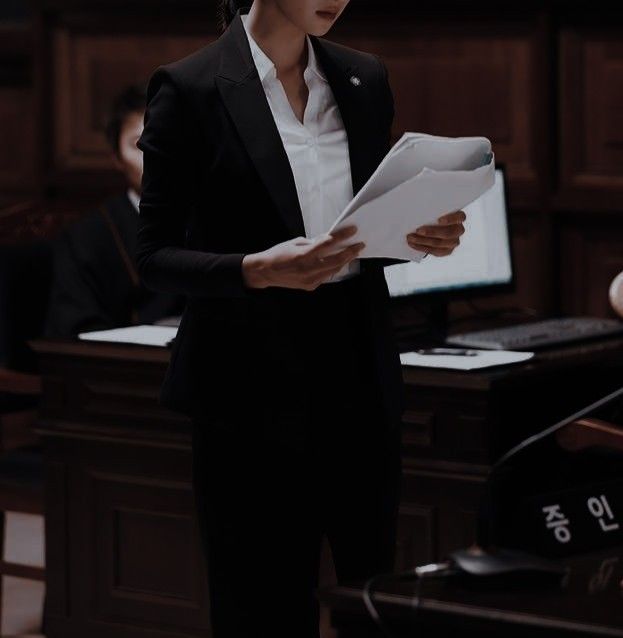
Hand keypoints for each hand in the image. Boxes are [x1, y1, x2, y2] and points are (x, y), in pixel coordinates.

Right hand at [242, 225, 363, 290]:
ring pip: (333, 270)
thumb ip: (313, 242)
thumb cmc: (278, 254)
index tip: (352, 230)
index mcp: (303, 255)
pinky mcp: (310, 286)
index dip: (342, 236)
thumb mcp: (296, 242)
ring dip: (344, 261)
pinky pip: (326, 276)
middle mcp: (308, 269)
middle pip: (336, 261)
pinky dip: (333, 268)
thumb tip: (328, 240)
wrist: (266, 272)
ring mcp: (310, 280)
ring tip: (352, 253)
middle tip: (359, 245)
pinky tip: (338, 262)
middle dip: (350, 252)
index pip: (328, 244)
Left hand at [406, 210, 465, 256]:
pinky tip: (412, 244)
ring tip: (411, 238)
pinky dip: (422, 247)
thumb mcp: (431, 209)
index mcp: (458, 217)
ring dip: (423, 241)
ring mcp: (454, 241)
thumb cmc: (431, 213)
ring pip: (440, 243)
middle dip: (432, 232)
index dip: (451, 219)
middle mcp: (458, 230)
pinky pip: (435, 251)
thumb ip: (429, 209)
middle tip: (418, 230)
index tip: (439, 220)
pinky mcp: (447, 250)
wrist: (428, 225)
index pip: (460, 217)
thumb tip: (416, 209)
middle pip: (448, 233)